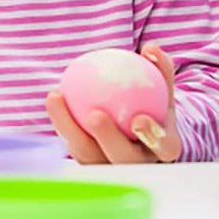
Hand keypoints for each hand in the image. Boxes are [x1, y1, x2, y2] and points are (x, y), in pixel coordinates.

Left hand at [46, 45, 181, 163]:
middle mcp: (138, 165)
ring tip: (57, 98)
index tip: (138, 119)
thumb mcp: (163, 86)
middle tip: (95, 114)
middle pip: (123, 158)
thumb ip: (160, 67)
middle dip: (109, 139)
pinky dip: (63, 123)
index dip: (152, 137)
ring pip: (90, 157)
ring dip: (70, 129)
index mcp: (163, 149)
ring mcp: (112, 170)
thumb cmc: (155, 101)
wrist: (143, 128)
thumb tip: (150, 49)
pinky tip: (55, 97)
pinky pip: (74, 146)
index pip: (162, 146)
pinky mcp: (90, 167)